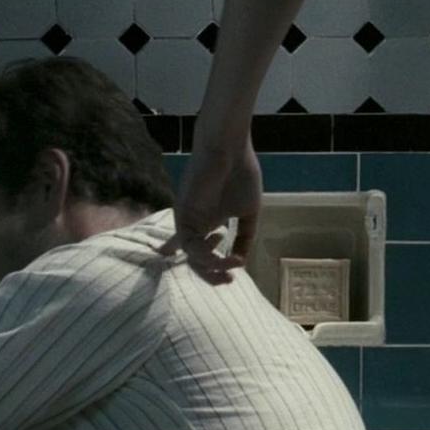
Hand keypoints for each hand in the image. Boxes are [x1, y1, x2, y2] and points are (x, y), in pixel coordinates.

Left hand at [158, 135, 262, 284]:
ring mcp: (187, 220)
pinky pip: (189, 246)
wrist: (230, 150)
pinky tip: (223, 257)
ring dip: (212, 267)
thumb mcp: (247, 212)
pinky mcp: (182, 216)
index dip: (204, 263)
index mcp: (208, 221)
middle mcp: (195, 223)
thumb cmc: (241, 174)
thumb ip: (244, 237)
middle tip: (230, 279)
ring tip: (231, 267)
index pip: (199, 246)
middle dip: (212, 274)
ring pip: (192, 256)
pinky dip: (206, 256)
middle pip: (196, 259)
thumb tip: (241, 261)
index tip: (222, 276)